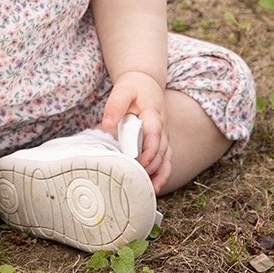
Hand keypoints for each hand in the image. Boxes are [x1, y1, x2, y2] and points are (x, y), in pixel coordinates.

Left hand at [102, 71, 170, 191]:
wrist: (146, 82)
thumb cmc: (134, 87)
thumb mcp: (123, 90)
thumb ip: (115, 105)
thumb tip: (107, 123)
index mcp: (153, 115)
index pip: (154, 136)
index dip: (149, 151)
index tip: (140, 164)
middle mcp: (162, 128)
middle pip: (161, 151)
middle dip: (152, 167)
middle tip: (137, 180)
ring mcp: (164, 136)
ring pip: (166, 158)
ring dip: (159, 174)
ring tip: (149, 190)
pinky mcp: (162, 141)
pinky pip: (166, 159)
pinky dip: (163, 173)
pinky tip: (155, 186)